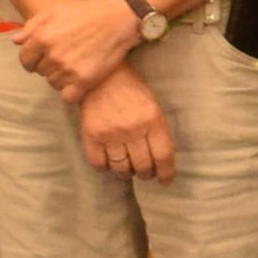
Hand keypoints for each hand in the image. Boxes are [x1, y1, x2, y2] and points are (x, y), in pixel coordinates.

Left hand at [11, 0, 140, 100]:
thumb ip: (31, 26)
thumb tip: (16, 41)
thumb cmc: (86, 12)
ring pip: (54, 84)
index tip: (42, 58)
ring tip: (74, 65)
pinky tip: (78, 82)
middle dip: (49, 66)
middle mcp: (52, 55)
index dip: (32, 59)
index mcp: (42, 38)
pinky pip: (67, 97)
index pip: (25, 60)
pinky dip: (71, 92)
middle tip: (65, 56)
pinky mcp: (84, 80)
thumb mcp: (54, 11)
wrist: (117, 18)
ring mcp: (68, 69)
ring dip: (61, 78)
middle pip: (41, 72)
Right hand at [79, 64, 176, 180]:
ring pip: (122, 169)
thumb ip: (158, 132)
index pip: (163, 156)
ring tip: (127, 167)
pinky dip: (105, 167)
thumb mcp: (153, 106)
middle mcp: (132, 129)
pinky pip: (99, 164)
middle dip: (146, 174)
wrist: (101, 76)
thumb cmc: (131, 91)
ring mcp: (111, 133)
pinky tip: (109, 161)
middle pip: (143, 167)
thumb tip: (161, 162)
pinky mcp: (91, 135)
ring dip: (126, 173)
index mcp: (152, 120)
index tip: (165, 181)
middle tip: (144, 171)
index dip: (166, 174)